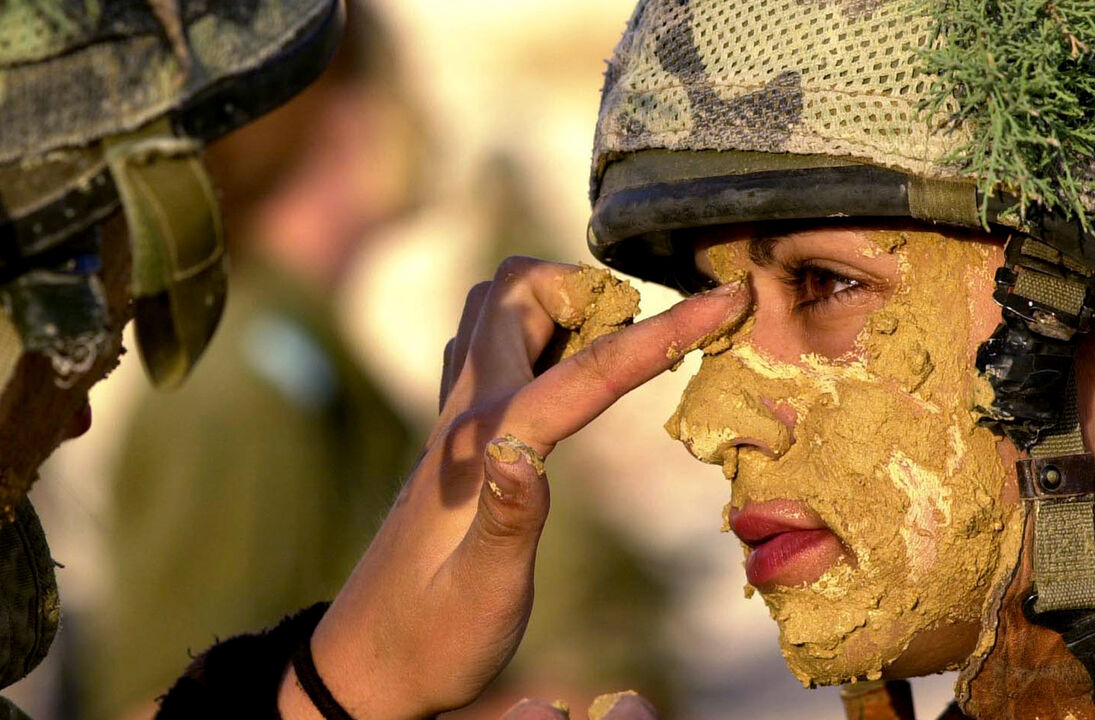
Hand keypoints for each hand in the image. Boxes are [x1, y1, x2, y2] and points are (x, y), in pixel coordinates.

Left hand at [278, 257, 747, 719]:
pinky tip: (566, 382)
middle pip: (520, 292)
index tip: (726, 299)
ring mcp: (455, 415)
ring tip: (609, 361)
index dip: (664, 332)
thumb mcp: (483, 596)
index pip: (587, 370)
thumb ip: (509, 522)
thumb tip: (525, 451)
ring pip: (501, 306)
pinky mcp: (459, 432)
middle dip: (590, 292)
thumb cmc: (433, 638)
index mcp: (485, 445)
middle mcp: (465, 412)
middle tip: (639, 342)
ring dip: (562, 307)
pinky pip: (495, 343)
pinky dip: (541, 334)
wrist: (368, 655)